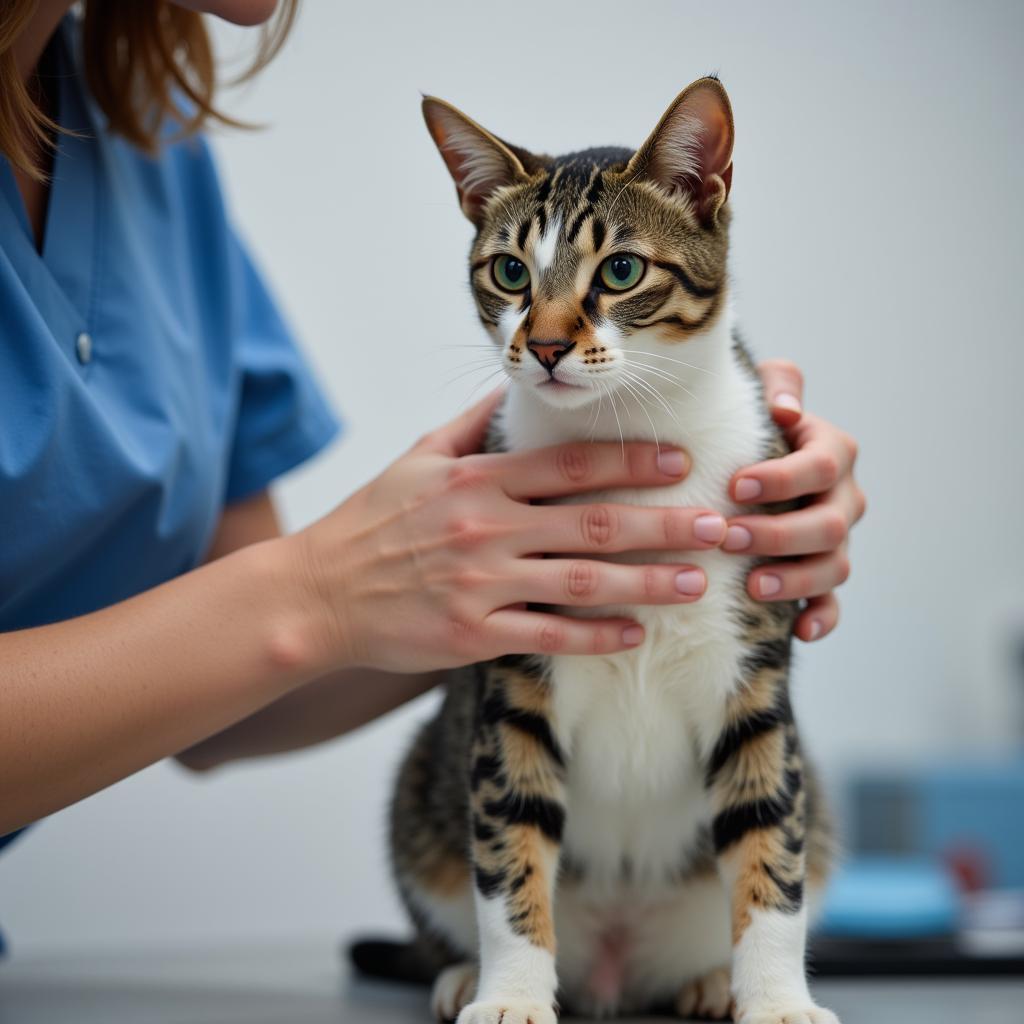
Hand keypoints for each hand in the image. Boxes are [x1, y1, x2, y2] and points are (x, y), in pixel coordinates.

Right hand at [292, 390, 732, 672]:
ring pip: (582, 581)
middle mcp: (487, 528)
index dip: (632, 461)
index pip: (570, 464)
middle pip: (594, 522)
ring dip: (648, 582)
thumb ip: (471, 422)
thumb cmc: (370, 521)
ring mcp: (482, 583)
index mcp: (478, 479)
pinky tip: (637, 634)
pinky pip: (549, 635)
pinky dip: (596, 635)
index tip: (681, 462)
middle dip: (665, 523)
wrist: (317, 593)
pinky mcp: (473, 634)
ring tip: (698, 582)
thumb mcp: (417, 456)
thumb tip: (512, 383)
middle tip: (719, 525)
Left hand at [723, 360, 865, 642]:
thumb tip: (783, 409)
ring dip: (796, 579)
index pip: (821, 465)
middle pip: (830, 522)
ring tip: (752, 586)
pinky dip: (822, 619)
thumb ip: (778, 386)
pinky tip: (800, 631)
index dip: (782, 478)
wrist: (748, 464)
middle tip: (729, 537)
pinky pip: (834, 604)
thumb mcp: (762, 392)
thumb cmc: (751, 424)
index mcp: (832, 452)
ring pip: (835, 566)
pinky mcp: (823, 575)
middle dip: (779, 533)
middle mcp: (843, 498)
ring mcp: (837, 541)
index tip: (735, 486)